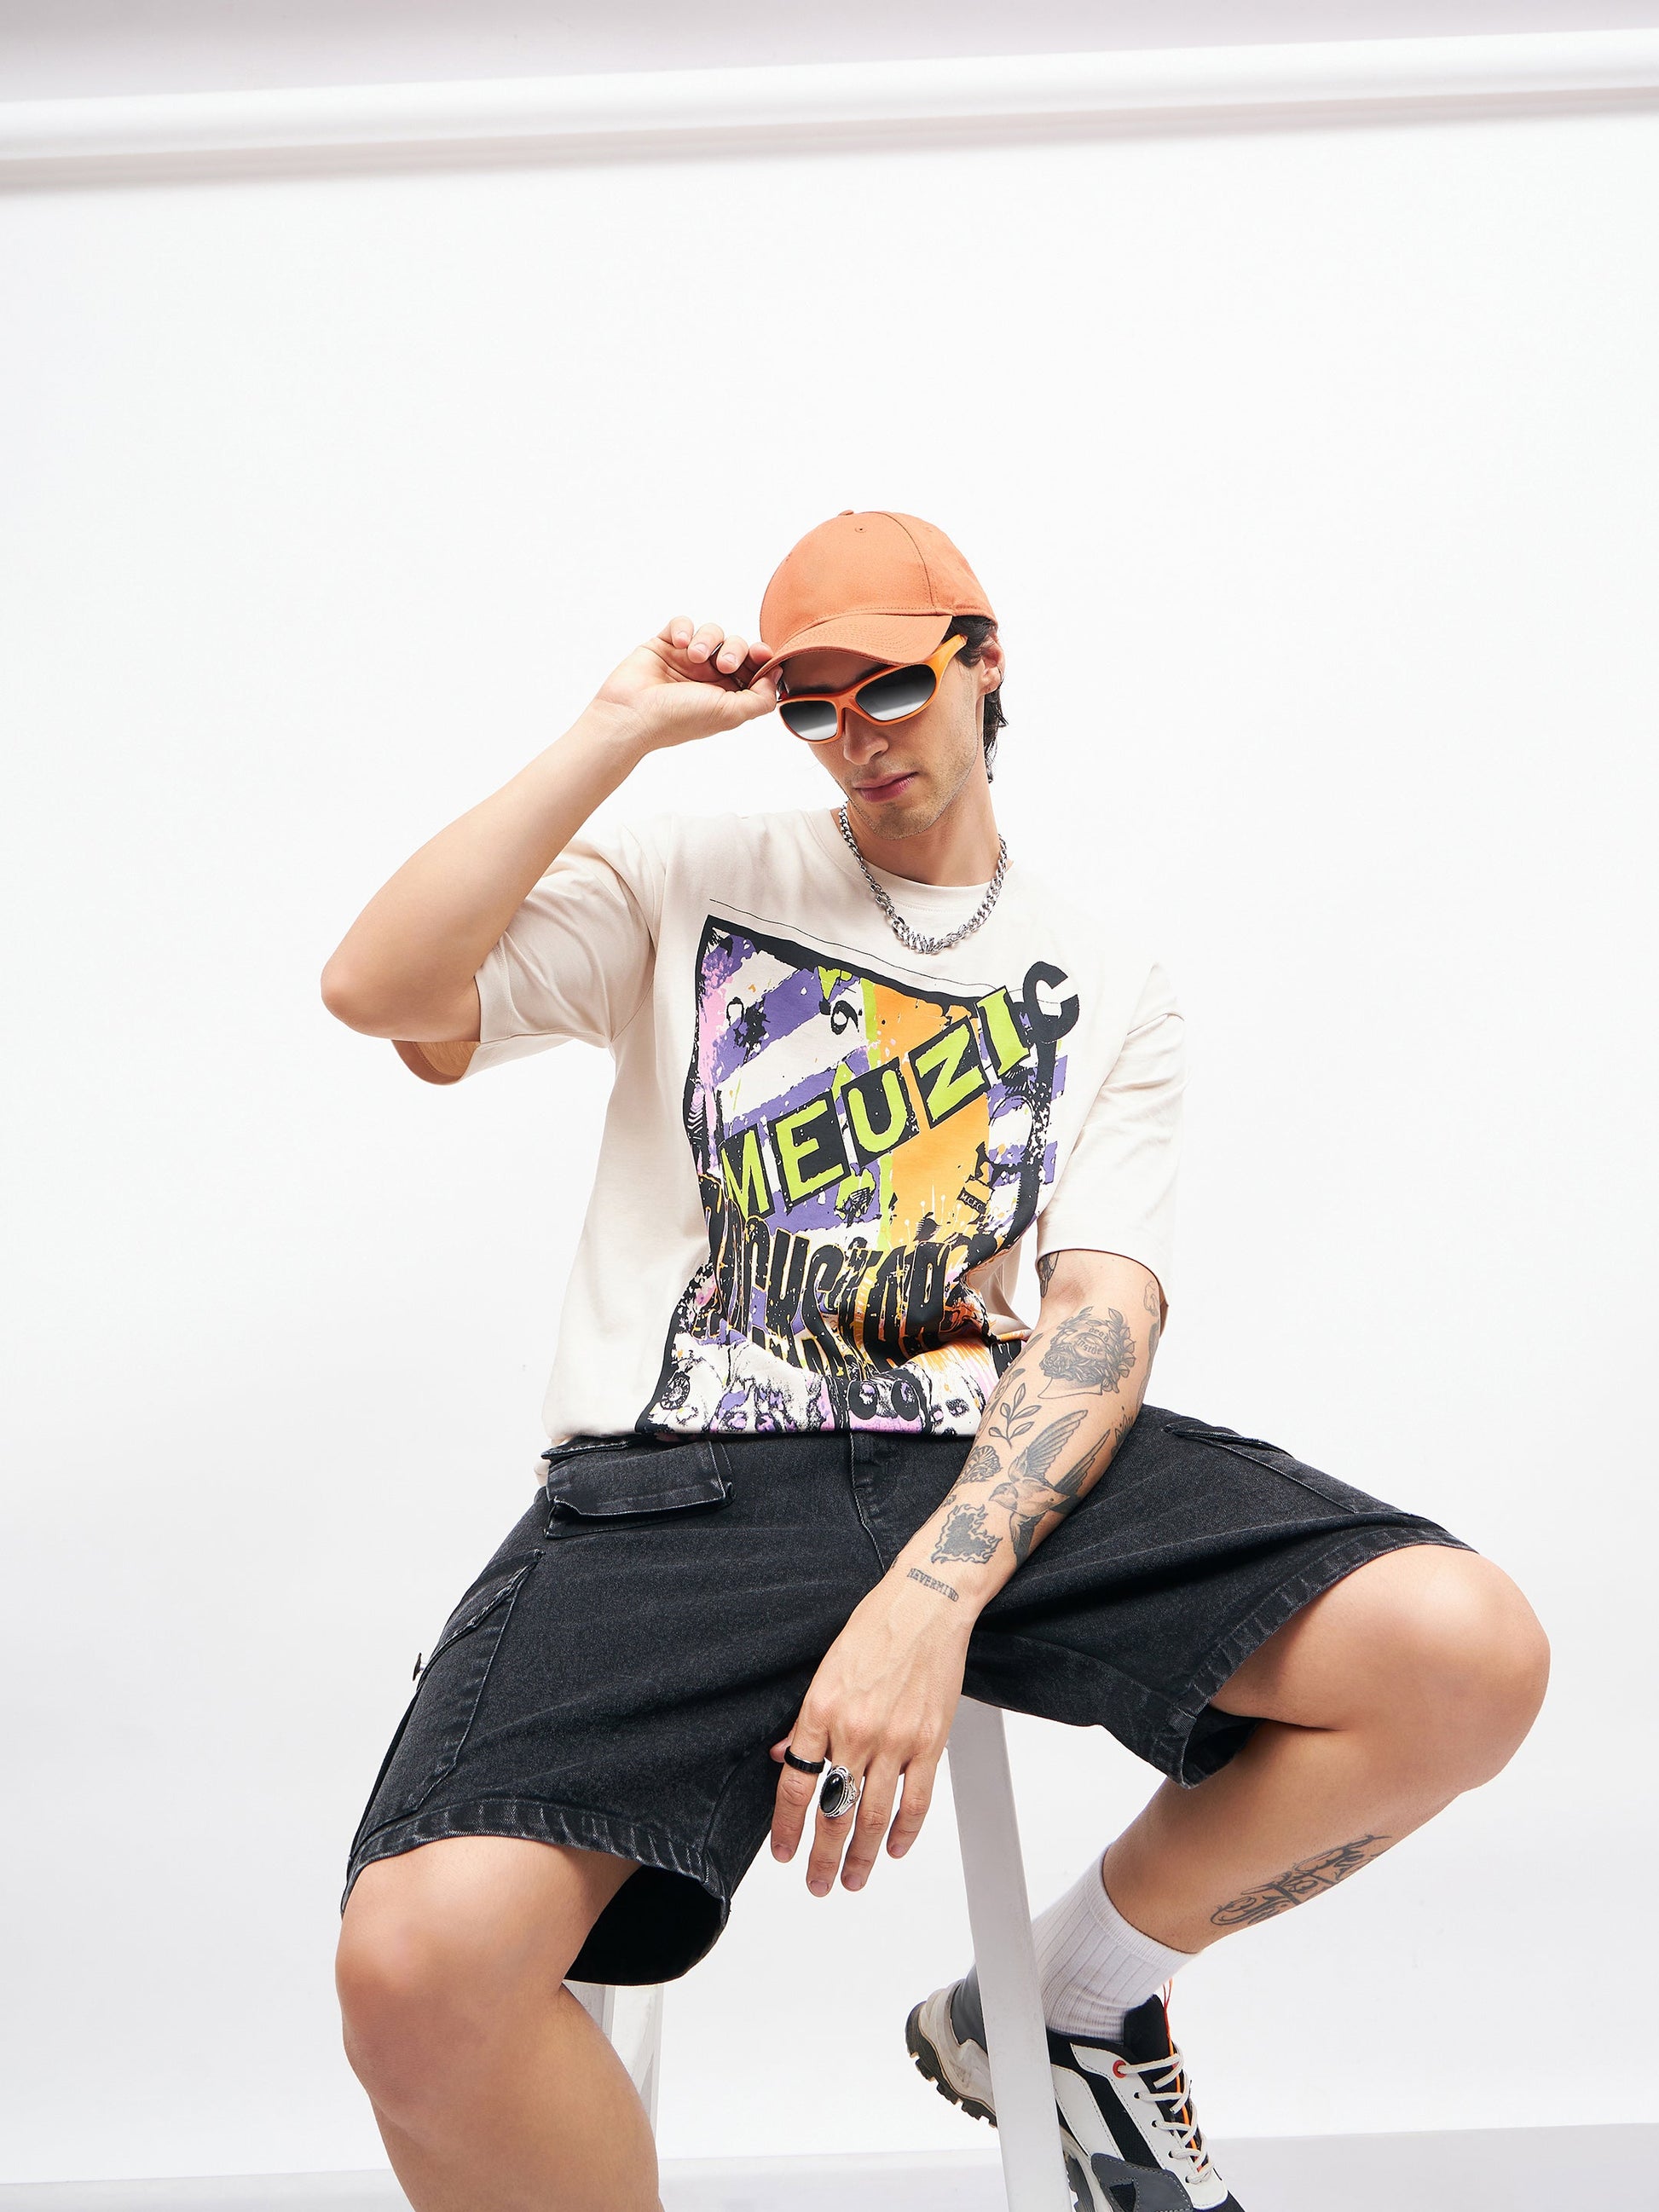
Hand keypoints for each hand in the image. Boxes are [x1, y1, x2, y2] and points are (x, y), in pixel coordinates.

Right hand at [591, 615, 777, 749]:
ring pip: (712, 632)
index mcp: (726, 694)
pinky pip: (682, 623)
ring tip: (693, 655)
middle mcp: (708, 677)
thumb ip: (762, 698)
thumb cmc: (678, 719)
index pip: (754, 668)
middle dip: (736, 650)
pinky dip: (684, 628)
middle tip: (722, 665)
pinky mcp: (664, 645)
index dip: (762, 658)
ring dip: (707, 640)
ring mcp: (685, 660)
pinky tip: (678, 644)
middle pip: (737, 646)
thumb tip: (777, 674)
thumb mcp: (731, 714)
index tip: (762, 654)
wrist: (632, 715)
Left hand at [769, 1572, 971, 1894]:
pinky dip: (905, 1831)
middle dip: (823, 1856)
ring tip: (853, 1880)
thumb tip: (781, 1756)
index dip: (786, 1826)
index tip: (783, 1852)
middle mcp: (856, 1729)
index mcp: (821, 1709)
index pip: (795, 1783)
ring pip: (873, 1814)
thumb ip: (804, 1719)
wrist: (926, 1605)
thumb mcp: (825, 1668)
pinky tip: (894, 1849)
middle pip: (833, 1810)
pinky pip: (917, 1800)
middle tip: (817, 1883)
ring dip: (861, 1856)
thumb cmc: (875, 1627)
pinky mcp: (930, 1741)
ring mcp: (896, 1739)